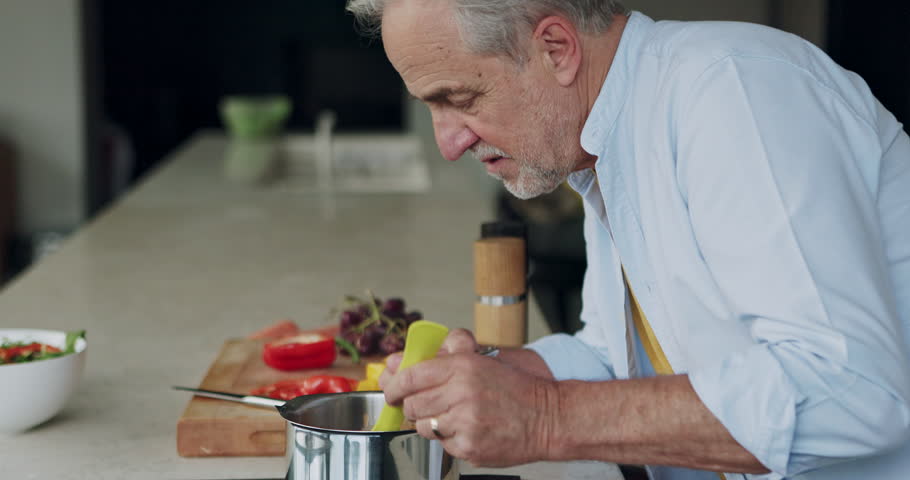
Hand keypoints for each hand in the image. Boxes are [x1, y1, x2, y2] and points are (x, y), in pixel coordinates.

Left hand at [380, 335, 557, 466]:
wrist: (548, 418)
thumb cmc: (517, 388)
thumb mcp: (484, 359)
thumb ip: (448, 353)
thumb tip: (406, 359)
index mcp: (463, 366)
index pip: (411, 376)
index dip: (395, 384)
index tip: (392, 389)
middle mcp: (461, 393)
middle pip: (412, 404)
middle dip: (412, 406)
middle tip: (424, 404)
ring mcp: (464, 423)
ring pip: (424, 427)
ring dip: (431, 423)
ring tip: (453, 416)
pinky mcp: (469, 447)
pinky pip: (442, 445)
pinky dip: (450, 439)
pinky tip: (468, 429)